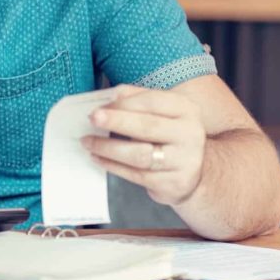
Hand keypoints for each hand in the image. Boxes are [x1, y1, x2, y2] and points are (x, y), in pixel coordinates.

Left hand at [80, 85, 206, 205]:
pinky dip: (112, 166)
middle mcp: (190, 134)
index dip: (122, 104)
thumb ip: (136, 99)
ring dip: (108, 147)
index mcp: (186, 110)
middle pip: (147, 126)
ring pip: (139, 154)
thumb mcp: (160, 112)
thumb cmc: (167, 135)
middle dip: (115, 121)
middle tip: (92, 118)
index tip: (99, 107)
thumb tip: (109, 96)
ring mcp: (184, 161)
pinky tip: (98, 158)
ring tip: (87, 142)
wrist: (192, 172)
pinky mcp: (173, 183)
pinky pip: (136, 174)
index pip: (151, 101)